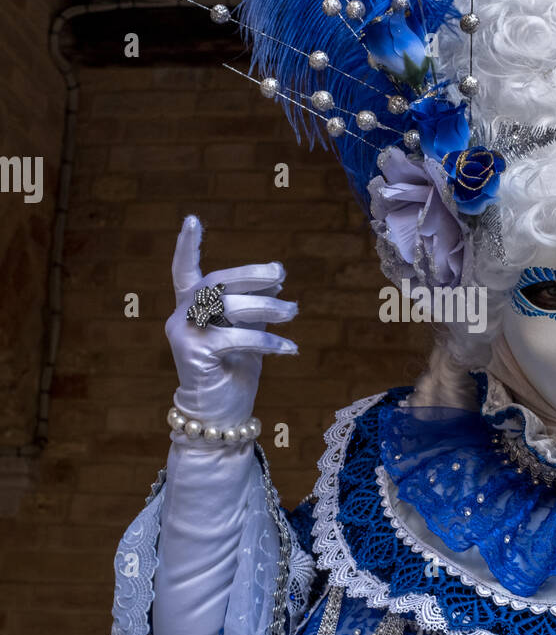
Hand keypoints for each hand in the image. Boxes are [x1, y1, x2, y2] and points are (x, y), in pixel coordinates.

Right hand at [165, 214, 296, 427]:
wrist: (221, 414)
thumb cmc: (234, 371)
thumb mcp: (248, 332)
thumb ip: (255, 306)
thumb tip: (277, 279)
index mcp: (191, 307)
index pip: (184, 271)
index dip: (187, 245)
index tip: (191, 219)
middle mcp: (181, 316)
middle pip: (217, 282)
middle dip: (252, 274)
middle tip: (281, 274)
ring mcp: (184, 333)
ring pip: (229, 307)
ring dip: (267, 307)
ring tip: (294, 312)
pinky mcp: (194, 352)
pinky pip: (236, 337)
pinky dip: (267, 341)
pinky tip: (289, 348)